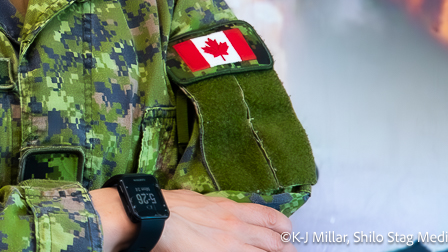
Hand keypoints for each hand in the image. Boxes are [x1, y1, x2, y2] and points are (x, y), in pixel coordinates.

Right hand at [156, 189, 294, 251]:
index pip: (269, 217)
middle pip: (274, 241)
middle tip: (288, 250)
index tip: (286, 231)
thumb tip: (226, 213)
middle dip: (285, 248)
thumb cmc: (174, 207)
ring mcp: (231, 247)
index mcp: (232, 210)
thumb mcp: (202, 200)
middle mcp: (237, 228)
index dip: (283, 226)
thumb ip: (219, 208)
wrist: (158, 219)